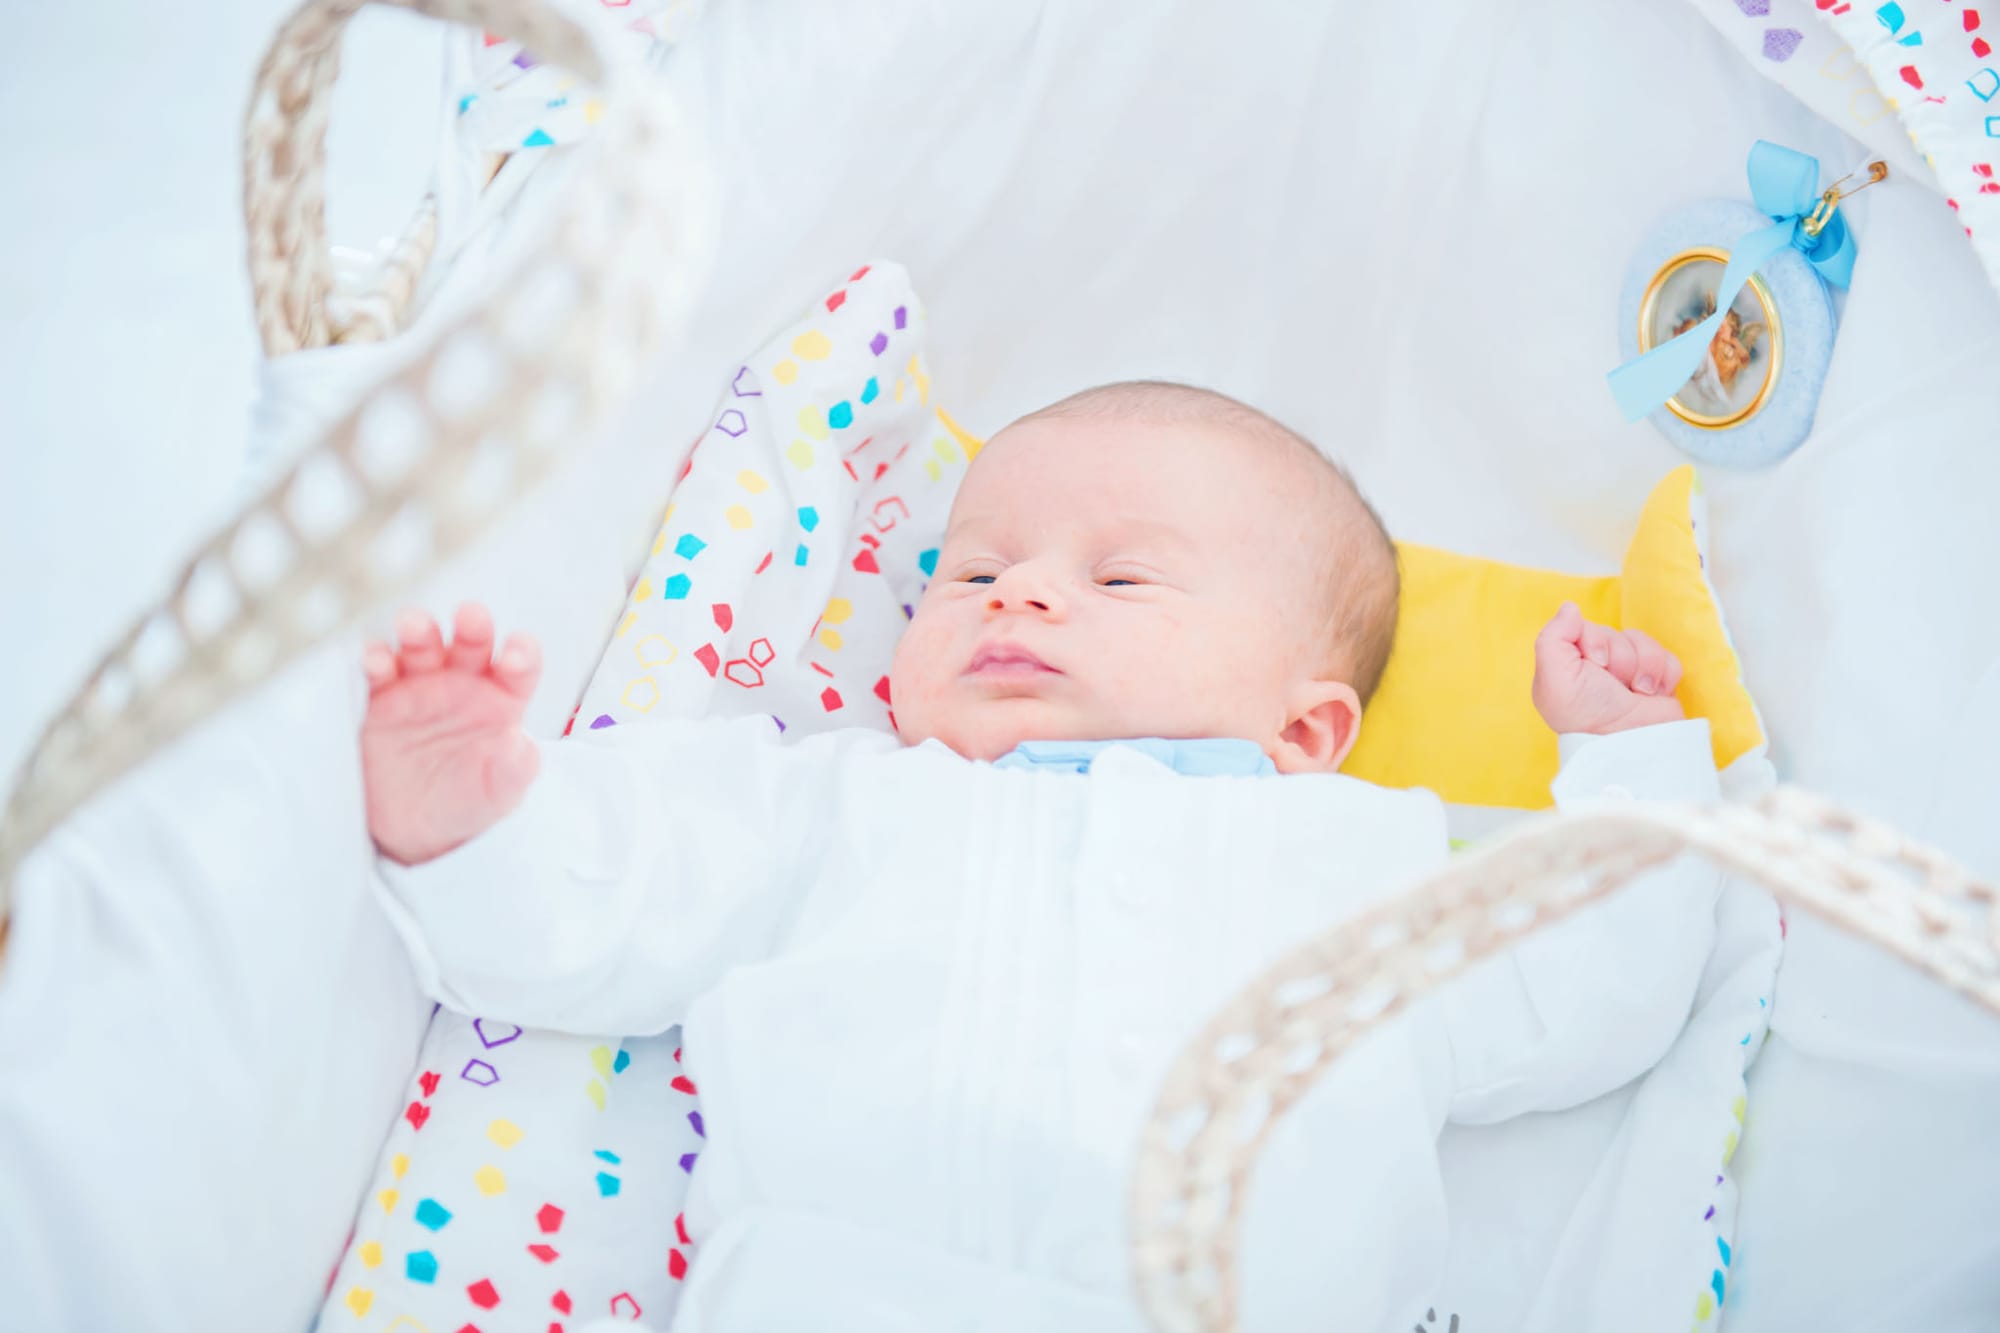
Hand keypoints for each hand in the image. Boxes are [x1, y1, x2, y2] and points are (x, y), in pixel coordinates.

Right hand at [362, 603, 542, 865]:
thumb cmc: (467, 802)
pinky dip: (374, 661)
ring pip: (421, 647)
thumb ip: (515, 770)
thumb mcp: (497, 794)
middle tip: (471, 616)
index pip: (519, 666)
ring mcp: (419, 686)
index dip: (521, 655)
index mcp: (502, 698)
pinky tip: (375, 660)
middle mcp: (462, 682)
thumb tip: (522, 746)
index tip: (515, 656)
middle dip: (472, 627)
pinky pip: (376, 673)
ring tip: (414, 628)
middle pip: (471, 644)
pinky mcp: (378, 699)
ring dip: (418, 632)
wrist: (413, 829)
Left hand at [1532, 602, 1684, 735]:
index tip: (1595, 666)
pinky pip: (1668, 657)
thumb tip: (1569, 607)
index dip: (1595, 641)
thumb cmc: (1587, 716)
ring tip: (1636, 692)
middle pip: (1615, 633)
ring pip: (1644, 642)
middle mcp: (1597, 668)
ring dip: (1643, 667)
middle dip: (1620, 658)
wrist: (1632, 745)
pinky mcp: (1657, 682)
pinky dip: (1664, 674)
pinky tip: (1653, 694)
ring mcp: (1629, 675)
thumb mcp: (1555, 677)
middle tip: (1615, 684)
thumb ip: (1553, 637)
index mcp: (1569, 664)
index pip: (1585, 626)